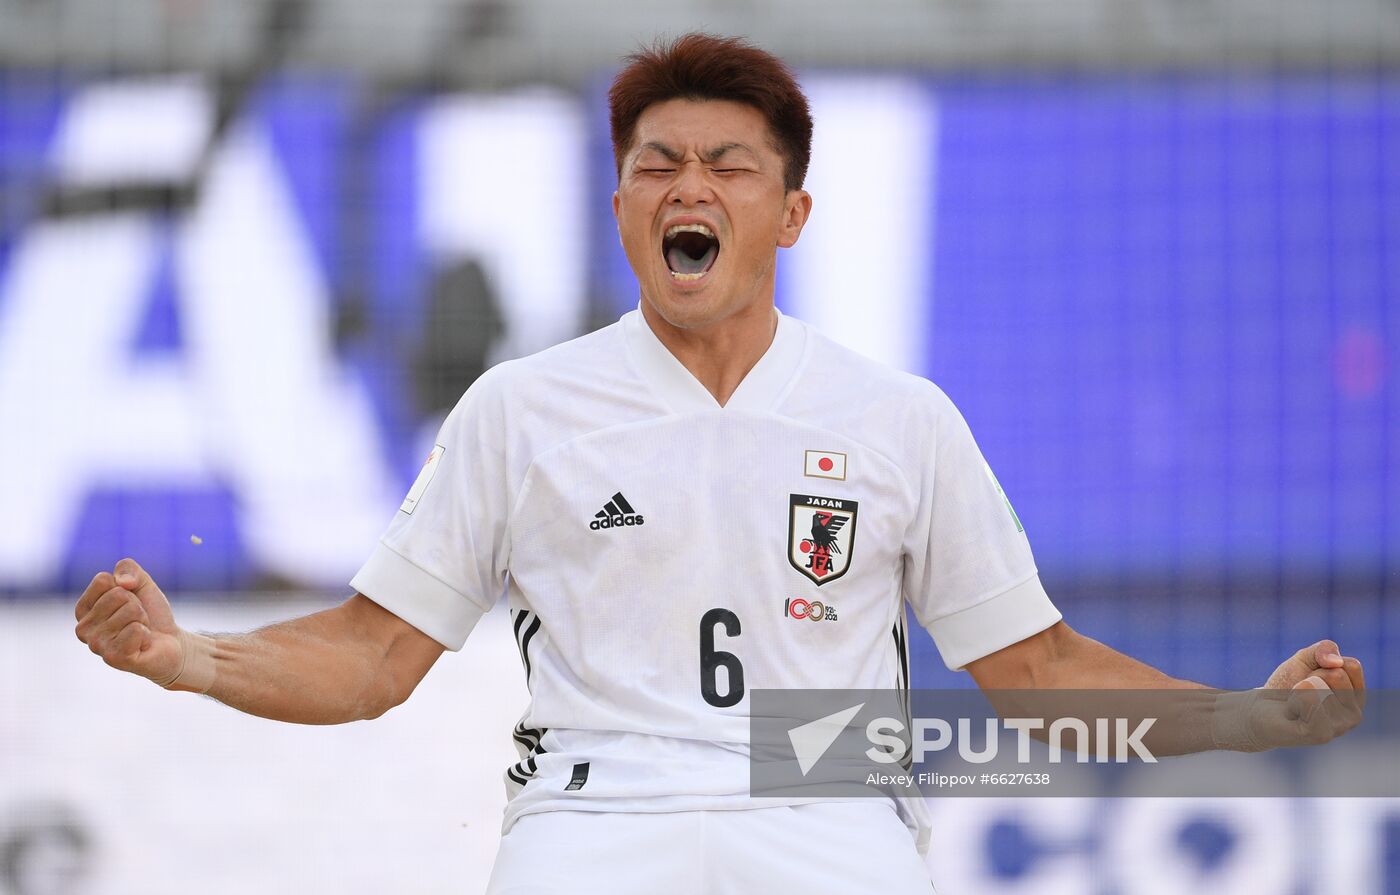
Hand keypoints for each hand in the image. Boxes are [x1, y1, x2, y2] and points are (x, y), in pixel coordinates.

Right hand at [74, 558, 183, 685]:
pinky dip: (146, 633)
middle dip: (136, 605)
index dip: (125, 587)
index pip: (103, 580)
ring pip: (130, 611)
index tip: (130, 601)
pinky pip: (136, 629)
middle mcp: (83, 629)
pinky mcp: (114, 658)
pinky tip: (142, 644)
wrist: (171, 642)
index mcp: (83, 609)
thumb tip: (122, 582)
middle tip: (138, 619)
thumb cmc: (150, 613)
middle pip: (118, 595)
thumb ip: (127, 569)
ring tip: (140, 631)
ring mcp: (97, 646)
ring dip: (142, 619)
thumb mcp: (141, 582)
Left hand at [1252, 640, 1364, 747]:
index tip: (1311, 676)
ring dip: (1298, 689)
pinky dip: (1293, 698)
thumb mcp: (1306, 659)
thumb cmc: (1286, 685)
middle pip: (1336, 674)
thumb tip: (1336, 662)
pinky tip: (1292, 712)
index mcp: (1356, 696)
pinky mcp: (1321, 735)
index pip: (1352, 665)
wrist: (1258, 709)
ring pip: (1320, 686)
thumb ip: (1324, 649)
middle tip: (1299, 692)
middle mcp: (1354, 715)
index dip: (1324, 664)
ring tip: (1294, 704)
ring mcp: (1340, 728)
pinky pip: (1309, 699)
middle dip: (1310, 676)